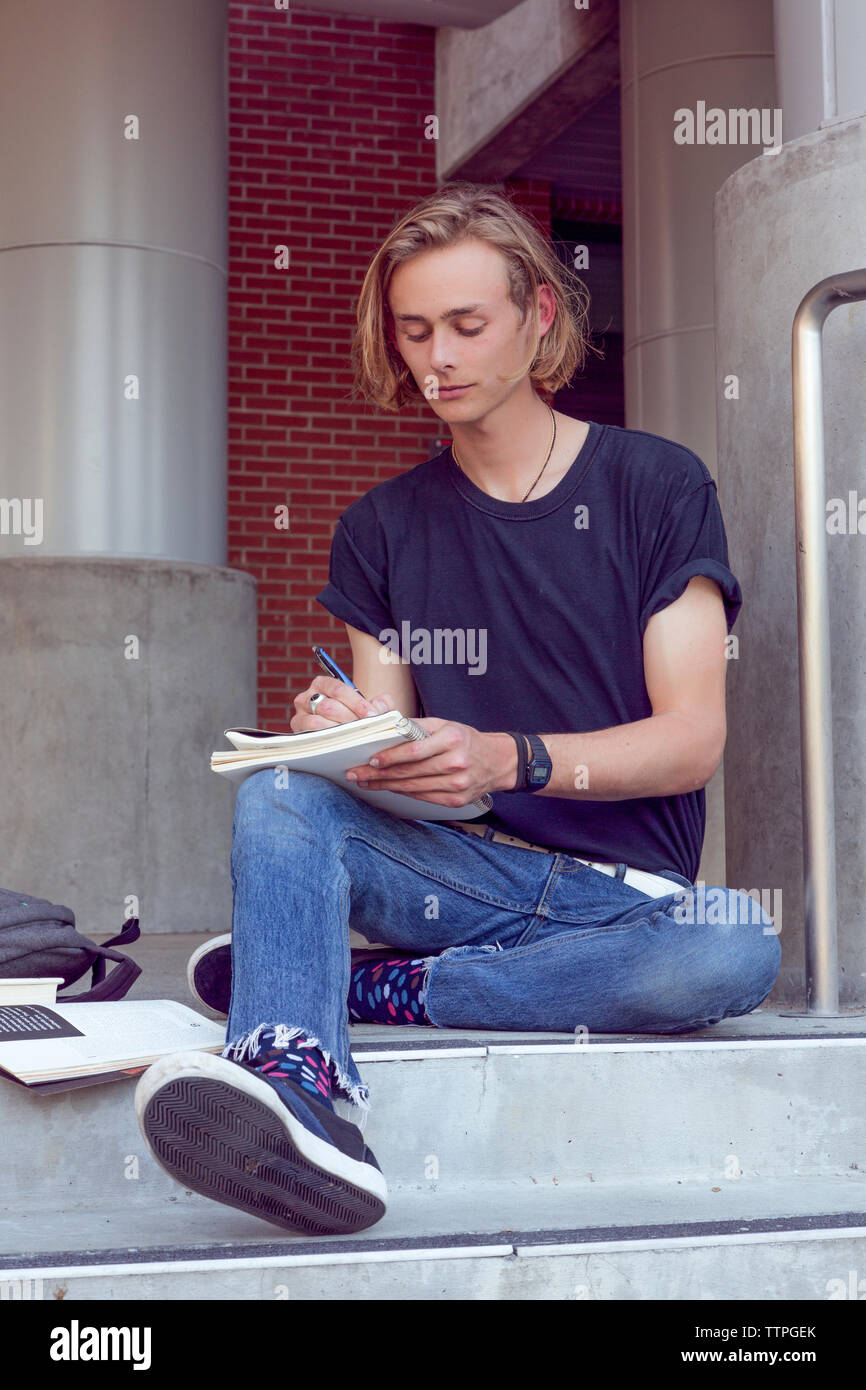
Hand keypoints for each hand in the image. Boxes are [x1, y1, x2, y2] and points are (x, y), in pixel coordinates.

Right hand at [289, 678, 394, 732]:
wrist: (342, 735)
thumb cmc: (355, 718)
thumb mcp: (369, 708)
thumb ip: (381, 703)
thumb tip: (381, 705)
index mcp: (323, 684)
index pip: (339, 689)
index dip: (357, 703)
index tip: (372, 715)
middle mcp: (306, 697)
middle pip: (328, 707)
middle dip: (349, 720)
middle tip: (365, 730)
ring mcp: (299, 716)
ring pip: (317, 723)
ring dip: (338, 732)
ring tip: (355, 739)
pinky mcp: (298, 734)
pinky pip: (310, 737)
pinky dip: (327, 741)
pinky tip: (342, 746)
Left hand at [344, 718, 516, 805]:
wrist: (497, 761)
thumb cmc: (466, 739)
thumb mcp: (445, 724)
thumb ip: (416, 726)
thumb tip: (385, 726)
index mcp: (452, 740)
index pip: (414, 751)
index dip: (390, 757)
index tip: (371, 760)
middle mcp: (456, 763)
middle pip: (409, 772)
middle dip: (379, 774)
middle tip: (357, 774)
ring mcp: (457, 785)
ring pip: (413, 787)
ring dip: (386, 786)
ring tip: (366, 783)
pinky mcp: (456, 801)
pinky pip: (423, 797)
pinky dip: (403, 793)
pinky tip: (389, 789)